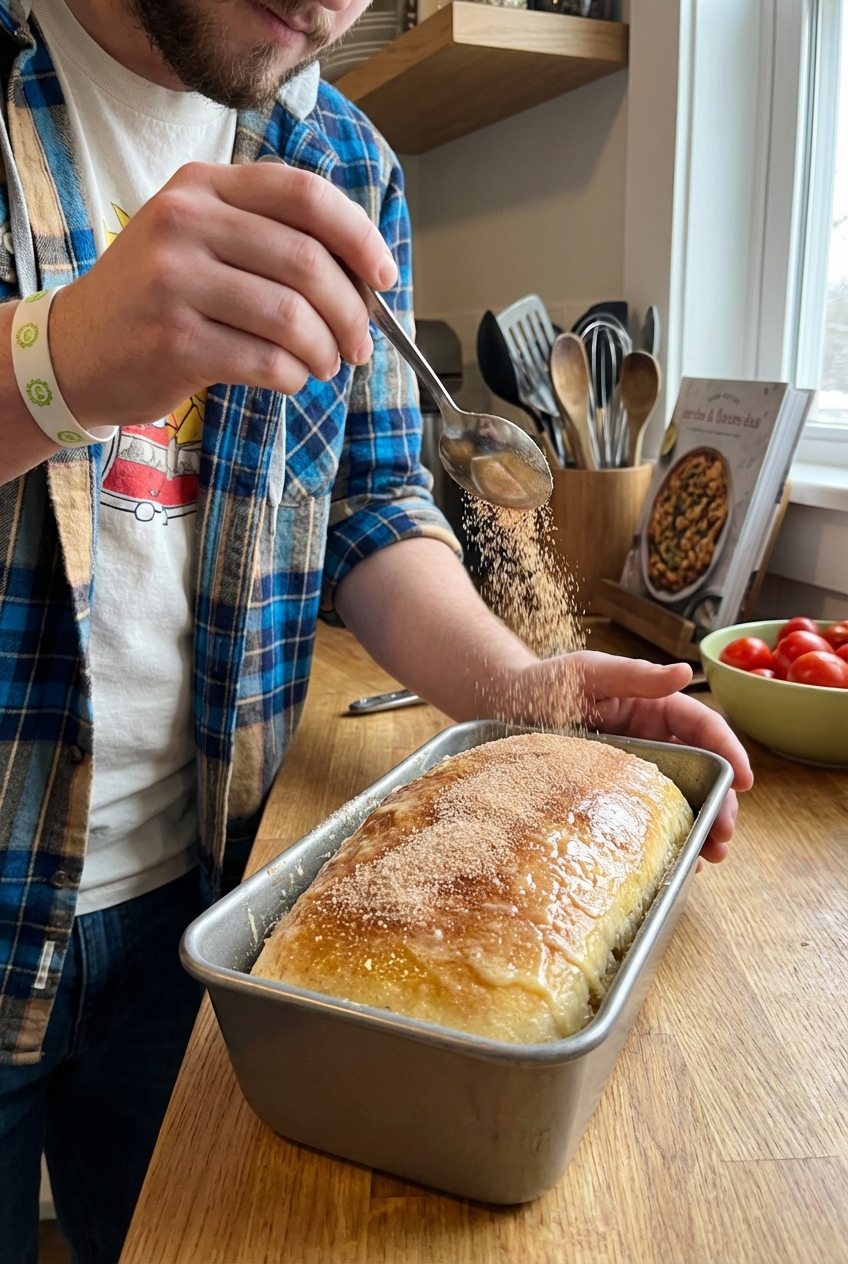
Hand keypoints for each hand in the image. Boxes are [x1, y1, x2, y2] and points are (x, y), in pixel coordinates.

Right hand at [48, 161, 396, 430]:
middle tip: (359, 343)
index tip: (384, 276)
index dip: (358, 236)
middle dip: (352, 312)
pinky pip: (267, 361)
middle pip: (308, 262)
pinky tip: (290, 379)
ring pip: (292, 316)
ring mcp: (176, 282)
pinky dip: (294, 377)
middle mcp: (186, 222)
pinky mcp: (175, 342)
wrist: (78, 349)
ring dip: (326, 351)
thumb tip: (365, 277)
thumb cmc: (158, 298)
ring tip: (325, 365)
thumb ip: (270, 239)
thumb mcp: (200, 239)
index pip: (304, 195)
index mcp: (203, 186)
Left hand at [515, 651, 752, 864]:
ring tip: (711, 856)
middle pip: (700, 771)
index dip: (730, 751)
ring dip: (701, 826)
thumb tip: (684, 673)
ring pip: (680, 799)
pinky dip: (665, 838)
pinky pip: (645, 817)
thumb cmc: (544, 684)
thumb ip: (633, 676)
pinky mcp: (612, 796)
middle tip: (724, 834)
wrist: (500, 708)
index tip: (745, 781)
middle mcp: (651, 740)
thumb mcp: (588, 673)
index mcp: (652, 707)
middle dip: (720, 802)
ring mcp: (633, 771)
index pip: (702, 727)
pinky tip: (676, 860)